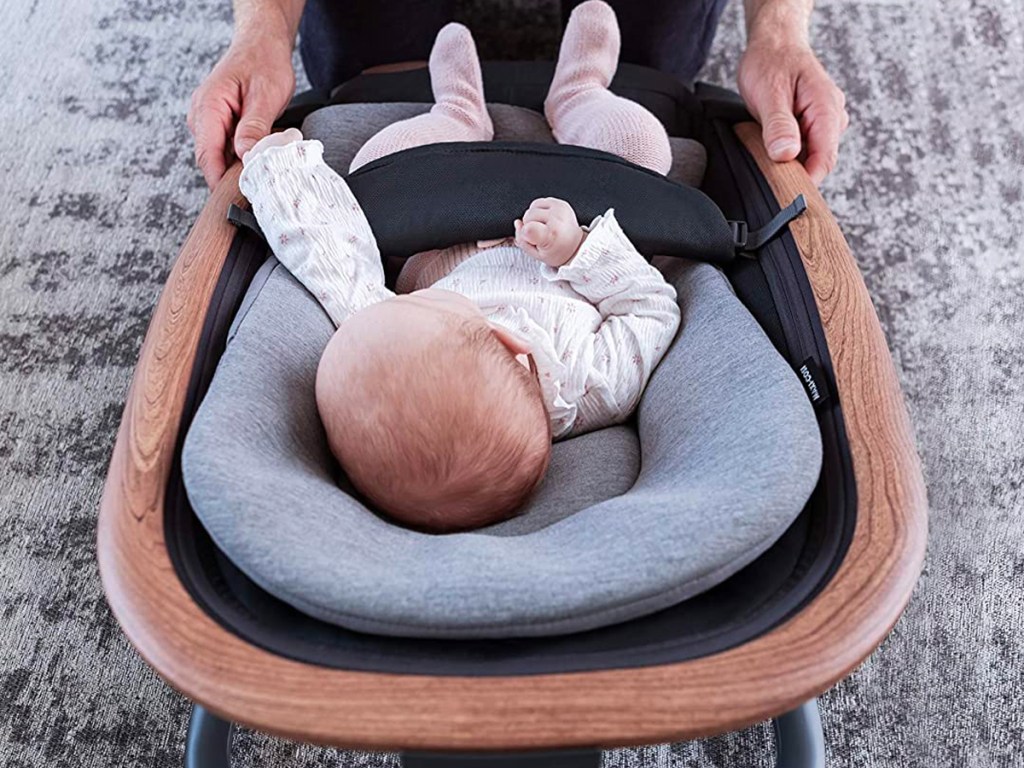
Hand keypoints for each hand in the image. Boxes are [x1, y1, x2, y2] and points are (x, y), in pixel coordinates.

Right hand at [187, 37, 294, 187]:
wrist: (262, 44)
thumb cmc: (264, 62)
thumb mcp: (265, 95)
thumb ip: (254, 127)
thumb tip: (246, 156)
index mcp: (208, 108)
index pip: (207, 156)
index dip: (221, 182)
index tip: (240, 199)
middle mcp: (201, 115)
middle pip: (211, 161)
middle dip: (231, 179)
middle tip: (259, 192)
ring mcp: (208, 120)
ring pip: (220, 158)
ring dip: (239, 168)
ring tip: (264, 173)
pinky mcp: (219, 124)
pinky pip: (226, 149)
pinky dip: (242, 158)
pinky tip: (260, 159)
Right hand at [514, 198, 584, 267]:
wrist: (575, 246)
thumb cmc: (556, 251)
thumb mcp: (537, 254)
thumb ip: (522, 240)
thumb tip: (518, 223)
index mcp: (552, 236)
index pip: (530, 229)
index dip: (524, 232)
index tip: (529, 236)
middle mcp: (557, 219)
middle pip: (527, 216)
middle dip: (528, 226)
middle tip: (540, 235)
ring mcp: (560, 209)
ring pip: (531, 208)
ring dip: (533, 218)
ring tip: (544, 227)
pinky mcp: (561, 203)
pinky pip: (538, 203)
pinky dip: (538, 211)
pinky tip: (546, 220)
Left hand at [738, 39, 849, 184]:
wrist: (774, 43)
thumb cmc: (771, 61)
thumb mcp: (770, 93)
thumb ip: (779, 125)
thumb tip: (786, 155)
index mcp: (826, 109)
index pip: (825, 159)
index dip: (805, 180)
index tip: (785, 195)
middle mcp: (832, 116)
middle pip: (819, 161)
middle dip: (795, 172)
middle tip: (766, 175)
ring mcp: (824, 120)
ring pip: (810, 155)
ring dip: (789, 160)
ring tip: (766, 149)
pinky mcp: (813, 123)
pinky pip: (804, 147)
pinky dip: (787, 151)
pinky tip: (771, 144)